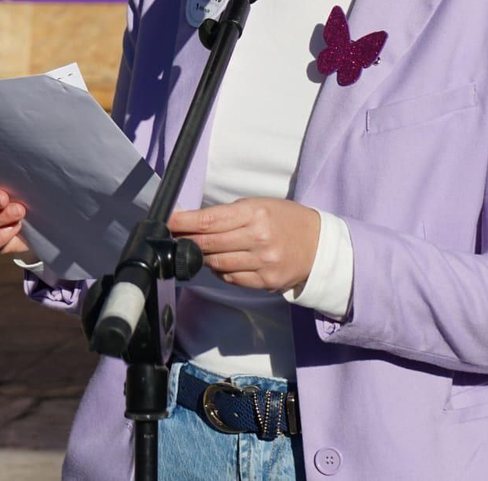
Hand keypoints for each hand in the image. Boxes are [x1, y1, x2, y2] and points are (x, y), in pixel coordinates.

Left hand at [169, 198, 321, 292]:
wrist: (319, 245)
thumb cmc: (286, 219)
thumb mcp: (260, 205)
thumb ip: (230, 214)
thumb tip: (194, 221)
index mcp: (256, 213)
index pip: (210, 220)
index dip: (184, 222)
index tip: (168, 221)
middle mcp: (258, 238)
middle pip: (209, 243)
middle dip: (187, 240)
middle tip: (174, 237)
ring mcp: (262, 262)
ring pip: (217, 263)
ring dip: (202, 257)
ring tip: (196, 249)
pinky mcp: (265, 281)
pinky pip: (231, 278)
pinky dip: (220, 271)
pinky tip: (219, 262)